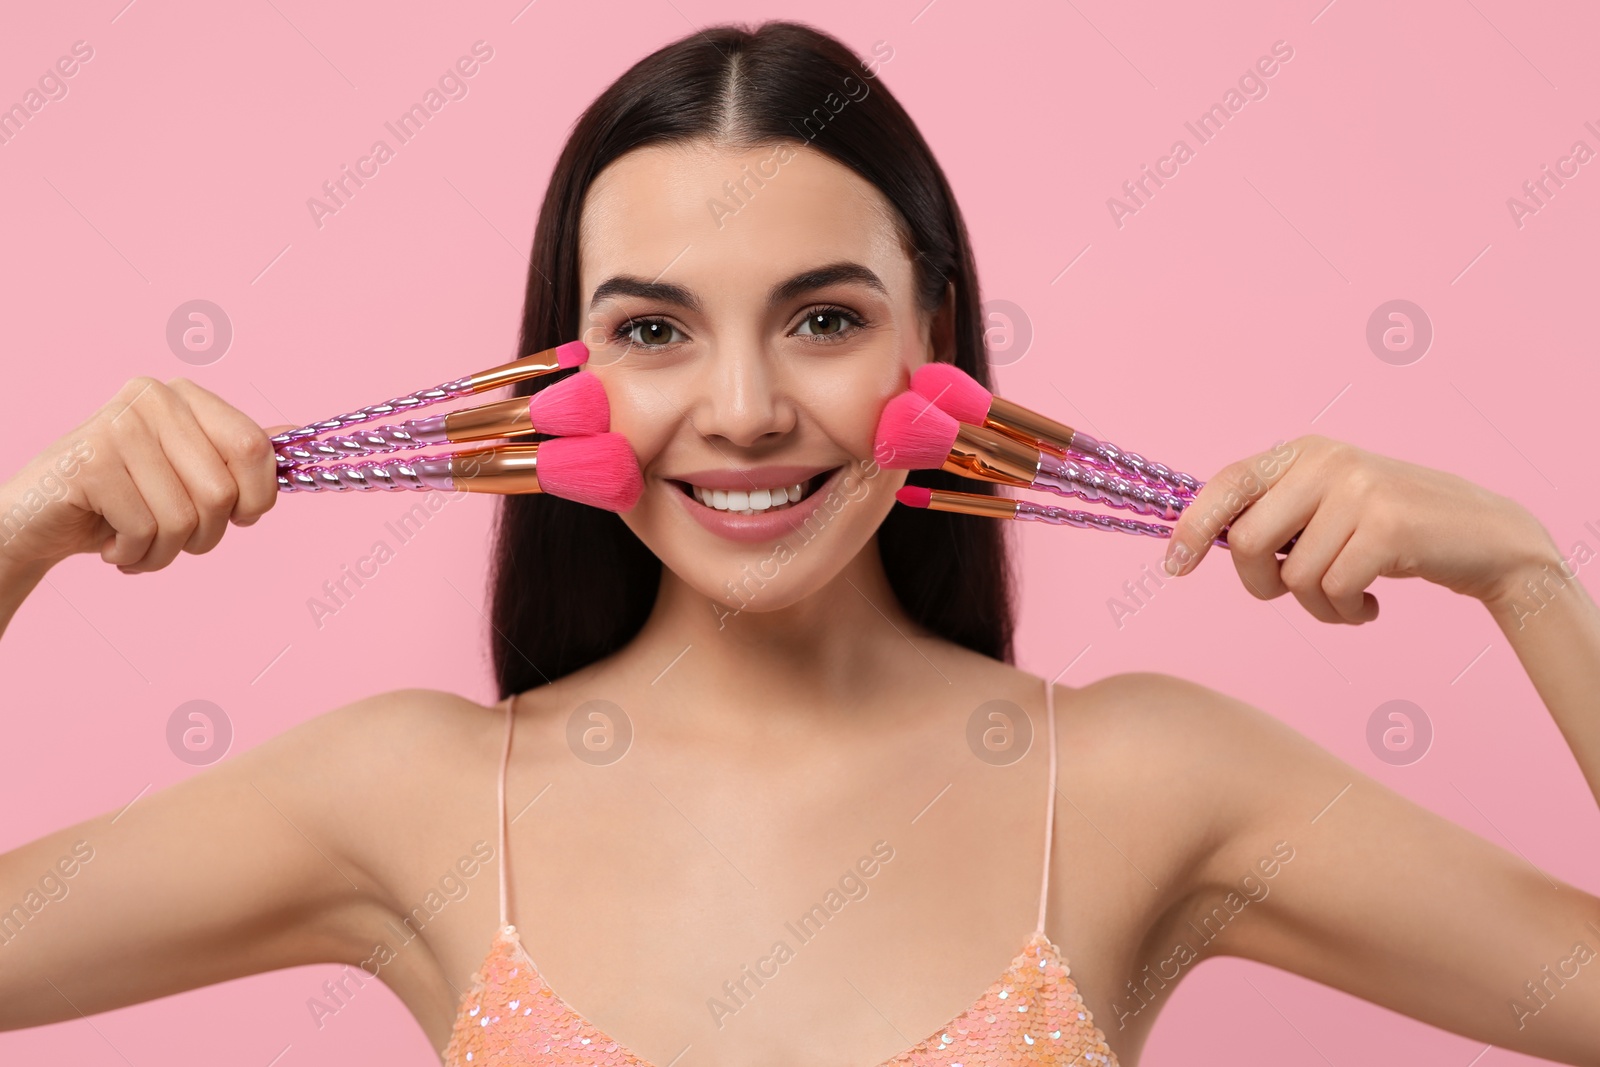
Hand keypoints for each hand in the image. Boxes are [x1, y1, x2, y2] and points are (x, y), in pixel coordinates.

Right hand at [0, 377, 291, 575]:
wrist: (37, 523)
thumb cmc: (123, 502)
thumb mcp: (187, 475)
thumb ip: (237, 454)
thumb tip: (299, 434)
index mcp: (186, 397)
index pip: (255, 447)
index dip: (258, 498)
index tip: (237, 517)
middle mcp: (154, 398)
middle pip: (222, 490)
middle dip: (206, 534)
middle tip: (172, 537)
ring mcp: (118, 425)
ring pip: (185, 517)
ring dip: (165, 552)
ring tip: (137, 543)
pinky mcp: (88, 461)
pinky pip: (145, 529)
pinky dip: (134, 555)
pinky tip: (111, 544)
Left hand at [1159, 434, 1560, 623]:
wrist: (1484, 537)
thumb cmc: (1391, 533)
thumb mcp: (1326, 509)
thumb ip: (1273, 516)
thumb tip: (1196, 542)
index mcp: (1302, 453)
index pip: (1226, 484)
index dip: (1192, 527)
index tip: (1174, 567)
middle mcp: (1326, 461)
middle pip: (1248, 542)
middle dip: (1262, 585)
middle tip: (1294, 593)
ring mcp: (1359, 489)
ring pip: (1294, 575)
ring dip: (1315, 606)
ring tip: (1346, 599)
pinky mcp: (1388, 526)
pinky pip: (1333, 589)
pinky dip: (1344, 613)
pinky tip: (1369, 606)